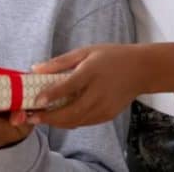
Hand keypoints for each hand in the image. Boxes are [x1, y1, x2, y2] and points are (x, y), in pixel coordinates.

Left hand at [25, 44, 144, 128]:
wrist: (141, 70)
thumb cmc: (111, 57)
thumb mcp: (86, 51)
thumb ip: (60, 62)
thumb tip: (36, 68)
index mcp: (92, 72)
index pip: (70, 85)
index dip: (52, 94)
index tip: (37, 100)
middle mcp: (99, 93)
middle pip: (72, 111)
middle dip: (50, 117)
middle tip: (32, 116)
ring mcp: (104, 107)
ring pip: (76, 121)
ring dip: (57, 122)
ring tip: (41, 118)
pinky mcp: (107, 115)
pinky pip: (84, 122)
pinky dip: (70, 121)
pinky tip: (59, 116)